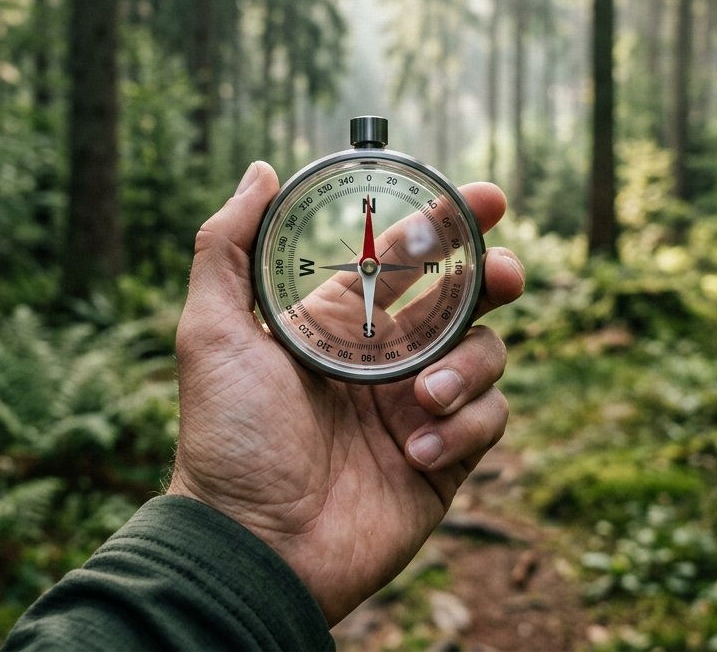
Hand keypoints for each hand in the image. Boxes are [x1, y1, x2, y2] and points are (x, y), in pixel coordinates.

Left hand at [168, 161, 524, 624]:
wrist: (254, 545)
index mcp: (340, 324)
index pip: (407, 259)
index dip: (448, 224)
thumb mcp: (211, 331)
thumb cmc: (228, 439)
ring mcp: (418, 410)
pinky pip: (489, 422)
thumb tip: (260, 171)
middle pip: (465, 300)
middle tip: (504, 273)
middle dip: (492, 278)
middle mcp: (386, 361)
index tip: (485, 198)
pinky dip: (464, 429)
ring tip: (423, 400)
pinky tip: (417, 453)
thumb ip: (227, 247)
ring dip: (468, 370)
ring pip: (486, 358)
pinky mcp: (445, 461)